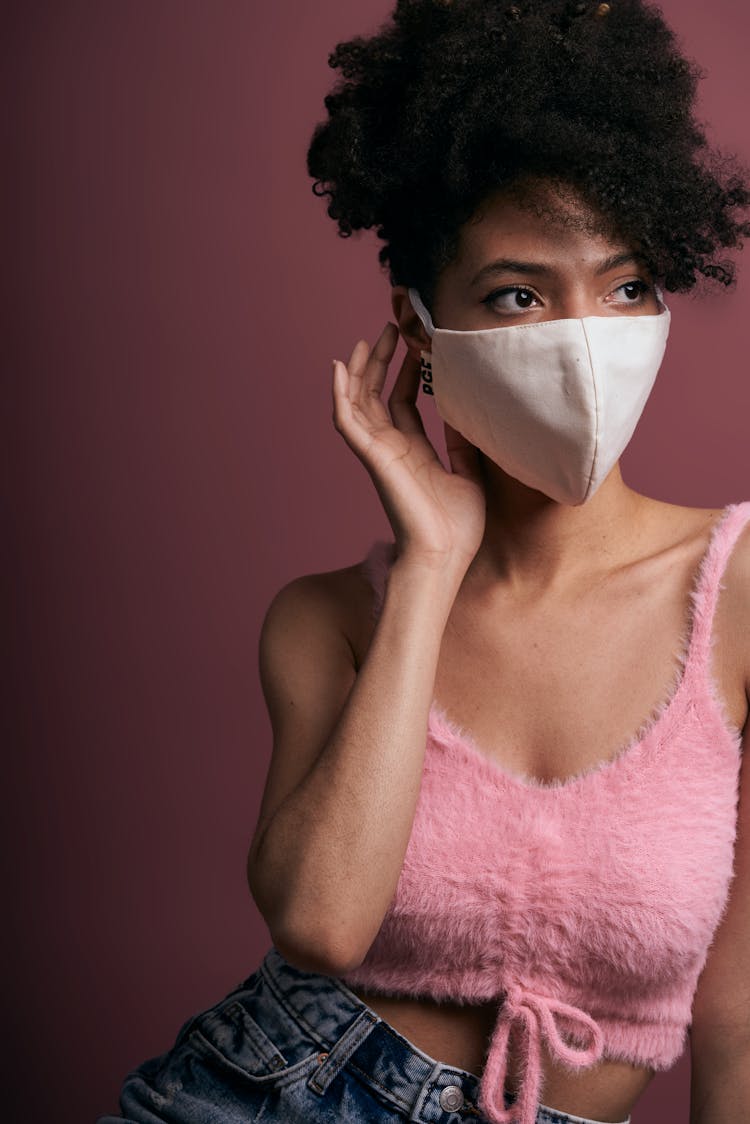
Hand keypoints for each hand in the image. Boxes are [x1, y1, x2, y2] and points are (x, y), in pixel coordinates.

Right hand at [332, 322, 485, 573]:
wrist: (445, 556)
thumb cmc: (457, 527)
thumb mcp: (470, 473)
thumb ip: (464, 442)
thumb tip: (469, 411)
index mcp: (413, 451)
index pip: (401, 402)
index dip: (406, 372)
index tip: (416, 345)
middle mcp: (391, 448)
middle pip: (376, 395)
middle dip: (380, 361)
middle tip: (390, 327)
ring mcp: (379, 453)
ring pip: (357, 403)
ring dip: (358, 370)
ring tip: (366, 339)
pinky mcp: (372, 458)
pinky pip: (348, 422)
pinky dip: (340, 395)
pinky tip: (337, 370)